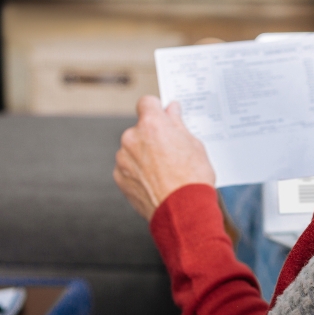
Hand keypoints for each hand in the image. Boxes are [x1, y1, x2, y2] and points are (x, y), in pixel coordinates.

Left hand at [113, 96, 215, 220]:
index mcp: (152, 125)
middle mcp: (132, 138)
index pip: (147, 102)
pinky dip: (137, 171)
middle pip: (140, 128)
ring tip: (164, 171)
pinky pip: (128, 167)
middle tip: (170, 150)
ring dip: (143, 154)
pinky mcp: (119, 177)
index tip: (162, 115)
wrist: (183, 211)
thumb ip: (177, 124)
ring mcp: (123, 158)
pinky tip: (154, 181)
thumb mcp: (194, 145)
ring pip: (133, 148)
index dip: (156, 108)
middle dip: (152, 135)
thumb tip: (171, 110)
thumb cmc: (192, 179)